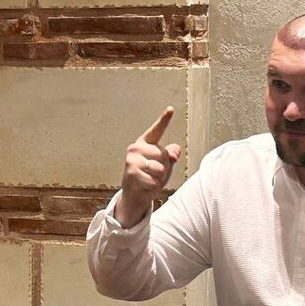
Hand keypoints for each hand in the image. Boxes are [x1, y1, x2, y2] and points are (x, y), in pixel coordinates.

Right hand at [114, 106, 181, 227]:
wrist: (134, 196)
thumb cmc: (149, 177)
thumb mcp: (164, 166)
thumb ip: (171, 156)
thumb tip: (174, 153)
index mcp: (145, 143)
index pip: (157, 130)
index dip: (164, 119)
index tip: (171, 109)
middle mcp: (136, 148)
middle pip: (164, 155)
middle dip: (165, 168)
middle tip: (154, 174)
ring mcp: (132, 160)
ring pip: (160, 168)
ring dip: (159, 178)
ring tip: (149, 180)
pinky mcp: (131, 173)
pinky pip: (154, 180)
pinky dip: (153, 187)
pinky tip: (145, 186)